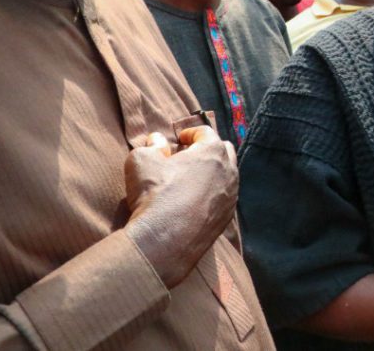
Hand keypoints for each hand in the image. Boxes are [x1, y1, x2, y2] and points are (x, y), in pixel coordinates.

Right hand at [124, 126, 237, 287]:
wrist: (166, 240)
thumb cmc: (155, 194)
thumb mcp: (142, 160)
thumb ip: (152, 146)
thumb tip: (157, 141)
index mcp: (213, 151)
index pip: (206, 132)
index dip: (191, 132)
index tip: (180, 138)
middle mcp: (229, 170)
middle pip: (224, 151)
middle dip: (207, 149)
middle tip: (187, 156)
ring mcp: (231, 195)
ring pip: (227, 175)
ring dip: (212, 173)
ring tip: (190, 180)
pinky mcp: (228, 217)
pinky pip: (223, 198)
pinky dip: (212, 194)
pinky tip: (194, 202)